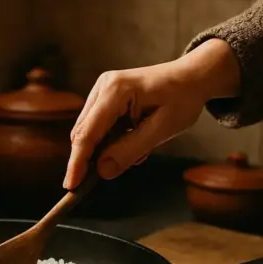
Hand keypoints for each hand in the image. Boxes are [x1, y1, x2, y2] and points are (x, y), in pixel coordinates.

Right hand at [63, 39, 240, 189]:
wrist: (191, 77)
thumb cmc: (182, 99)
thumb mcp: (162, 129)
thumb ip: (130, 150)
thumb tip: (102, 171)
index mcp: (116, 90)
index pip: (88, 133)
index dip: (78, 162)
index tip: (71, 186)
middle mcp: (103, 86)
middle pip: (82, 132)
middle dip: (87, 159)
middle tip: (100, 182)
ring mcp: (102, 90)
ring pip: (88, 131)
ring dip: (103, 150)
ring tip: (138, 153)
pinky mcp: (105, 97)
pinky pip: (98, 126)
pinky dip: (109, 141)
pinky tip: (134, 142)